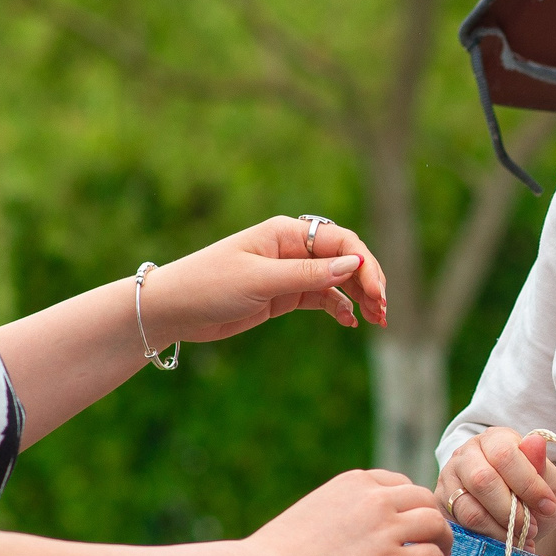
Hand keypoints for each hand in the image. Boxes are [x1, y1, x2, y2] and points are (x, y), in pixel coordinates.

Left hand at [145, 215, 387, 343]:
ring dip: (359, 297)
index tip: (376, 294)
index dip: (365, 265)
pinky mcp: (282, 294)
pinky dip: (339, 307)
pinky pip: (321, 297)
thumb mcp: (260, 281)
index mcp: (285, 233)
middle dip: (368, 282)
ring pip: (336, 280)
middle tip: (383, 311)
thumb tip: (354, 265)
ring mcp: (288, 271)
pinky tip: (350, 322)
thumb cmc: (208, 286)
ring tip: (378, 320)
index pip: (340, 242)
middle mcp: (291, 248)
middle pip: (344, 259)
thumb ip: (307, 274)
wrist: (172, 309)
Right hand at [250, 468, 450, 555]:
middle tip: (433, 539)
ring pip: (436, 523)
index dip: (409, 503)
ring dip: (443, 540)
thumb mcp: (313, 513)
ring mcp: (386, 529)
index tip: (408, 520)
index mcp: (353, 483)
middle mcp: (375, 499)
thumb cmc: (277, 555)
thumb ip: (342, 514)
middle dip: (431, 517)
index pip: (398, 482)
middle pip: (424, 498)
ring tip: (440, 555)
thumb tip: (357, 534)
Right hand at [437, 428, 555, 542]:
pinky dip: (487, 539)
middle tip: (532, 528)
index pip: (505, 455)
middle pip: (483, 480)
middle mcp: (466, 454)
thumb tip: (536, 443)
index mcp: (494, 439)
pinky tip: (505, 544)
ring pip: (469, 508)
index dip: (528, 484)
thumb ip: (541, 465)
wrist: (513, 512)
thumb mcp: (546, 478)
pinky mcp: (441, 505)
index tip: (548, 506)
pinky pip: (461, 526)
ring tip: (521, 538)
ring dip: (499, 529)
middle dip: (512, 511)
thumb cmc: (530, 491)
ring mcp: (449, 478)